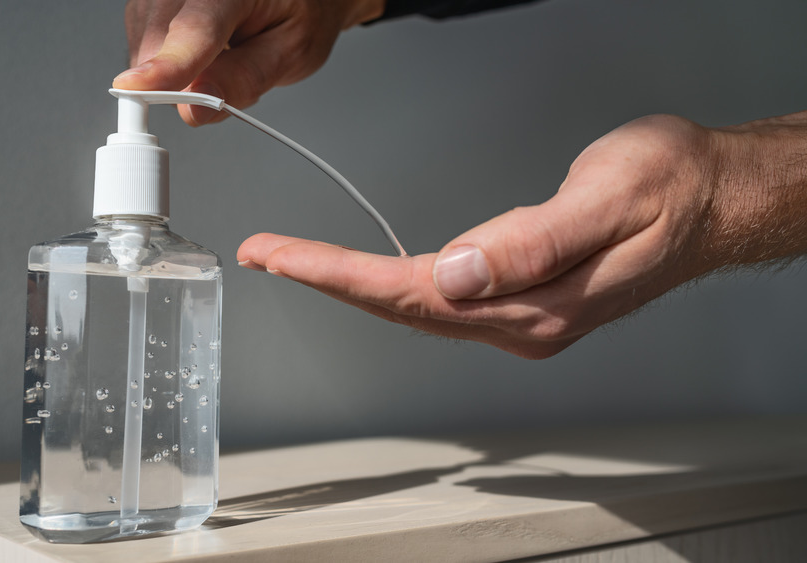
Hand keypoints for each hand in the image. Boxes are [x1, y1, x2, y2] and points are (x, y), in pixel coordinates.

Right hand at [112, 0, 384, 125]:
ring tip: (218, 57)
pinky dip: (164, 57)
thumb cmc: (302, 13)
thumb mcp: (292, 52)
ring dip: (169, 68)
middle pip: (159, 36)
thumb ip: (244, 80)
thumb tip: (195, 109)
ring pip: (144, 39)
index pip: (195, 28)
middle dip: (175, 78)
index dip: (167, 64)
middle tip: (215, 88)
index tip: (137, 89)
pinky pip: (143, 35)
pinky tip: (198, 51)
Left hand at [237, 113, 806, 357]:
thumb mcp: (609, 198)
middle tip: (266, 253)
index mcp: (537, 303)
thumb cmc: (671, 189)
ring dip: (352, 286)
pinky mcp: (525, 300)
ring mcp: (524, 316)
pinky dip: (392, 286)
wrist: (713, 200)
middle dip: (327, 281)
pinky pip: (442, 300)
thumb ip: (533, 243)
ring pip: (418, 308)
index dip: (340, 275)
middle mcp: (524, 322)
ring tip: (295, 260)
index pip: (415, 294)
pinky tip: (367, 276)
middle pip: (404, 308)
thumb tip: (461, 274)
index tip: (283, 256)